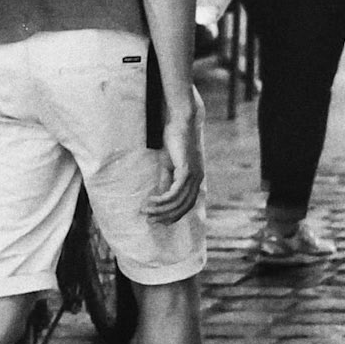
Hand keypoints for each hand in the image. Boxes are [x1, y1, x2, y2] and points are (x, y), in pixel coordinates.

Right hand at [145, 88, 204, 224]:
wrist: (180, 122)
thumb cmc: (174, 140)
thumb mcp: (169, 164)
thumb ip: (167, 179)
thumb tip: (161, 195)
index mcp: (196, 179)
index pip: (187, 205)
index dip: (173, 215)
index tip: (159, 221)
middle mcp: (198, 180)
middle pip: (183, 207)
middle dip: (166, 216)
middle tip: (150, 220)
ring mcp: (194, 176)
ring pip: (178, 202)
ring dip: (161, 210)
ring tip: (146, 211)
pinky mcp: (187, 171)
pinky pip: (175, 192)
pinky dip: (163, 200)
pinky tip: (152, 202)